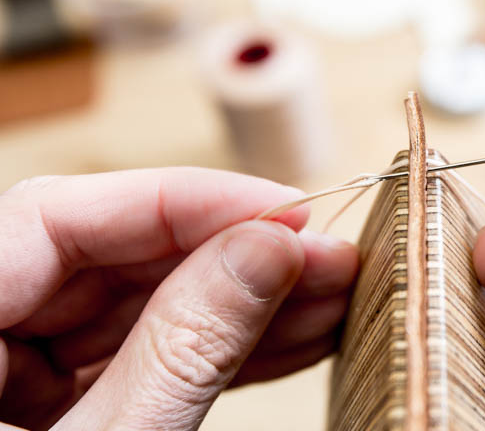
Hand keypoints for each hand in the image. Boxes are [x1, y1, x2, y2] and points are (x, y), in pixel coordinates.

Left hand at [0, 168, 357, 430]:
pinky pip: (143, 359)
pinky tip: (293, 337)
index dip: (181, 201)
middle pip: (110, 258)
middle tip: (325, 257)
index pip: (54, 216)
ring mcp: (11, 373)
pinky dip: (218, 353)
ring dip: (243, 307)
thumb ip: (180, 350)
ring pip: (138, 309)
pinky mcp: (56, 409)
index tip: (280, 207)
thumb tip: (266, 251)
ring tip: (329, 298)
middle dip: (232, 259)